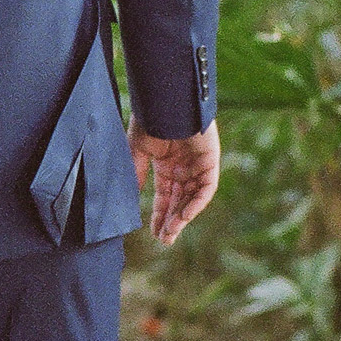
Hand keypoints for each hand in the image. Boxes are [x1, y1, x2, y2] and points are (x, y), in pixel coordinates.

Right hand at [132, 121, 219, 247]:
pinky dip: (196, 203)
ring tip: (170, 233)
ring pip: (192, 198)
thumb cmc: (150, 119)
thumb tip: (130, 199)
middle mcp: (183, 167)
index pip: (164, 195)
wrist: (166, 99)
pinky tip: (184, 216)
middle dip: (171, 221)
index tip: (153, 233)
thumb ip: (136, 174)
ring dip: (182, 216)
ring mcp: (197, 164)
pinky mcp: (210, 161)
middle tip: (164, 241)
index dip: (159, 214)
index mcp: (166, 164)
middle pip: (179, 201)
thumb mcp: (137, 150)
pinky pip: (206, 188)